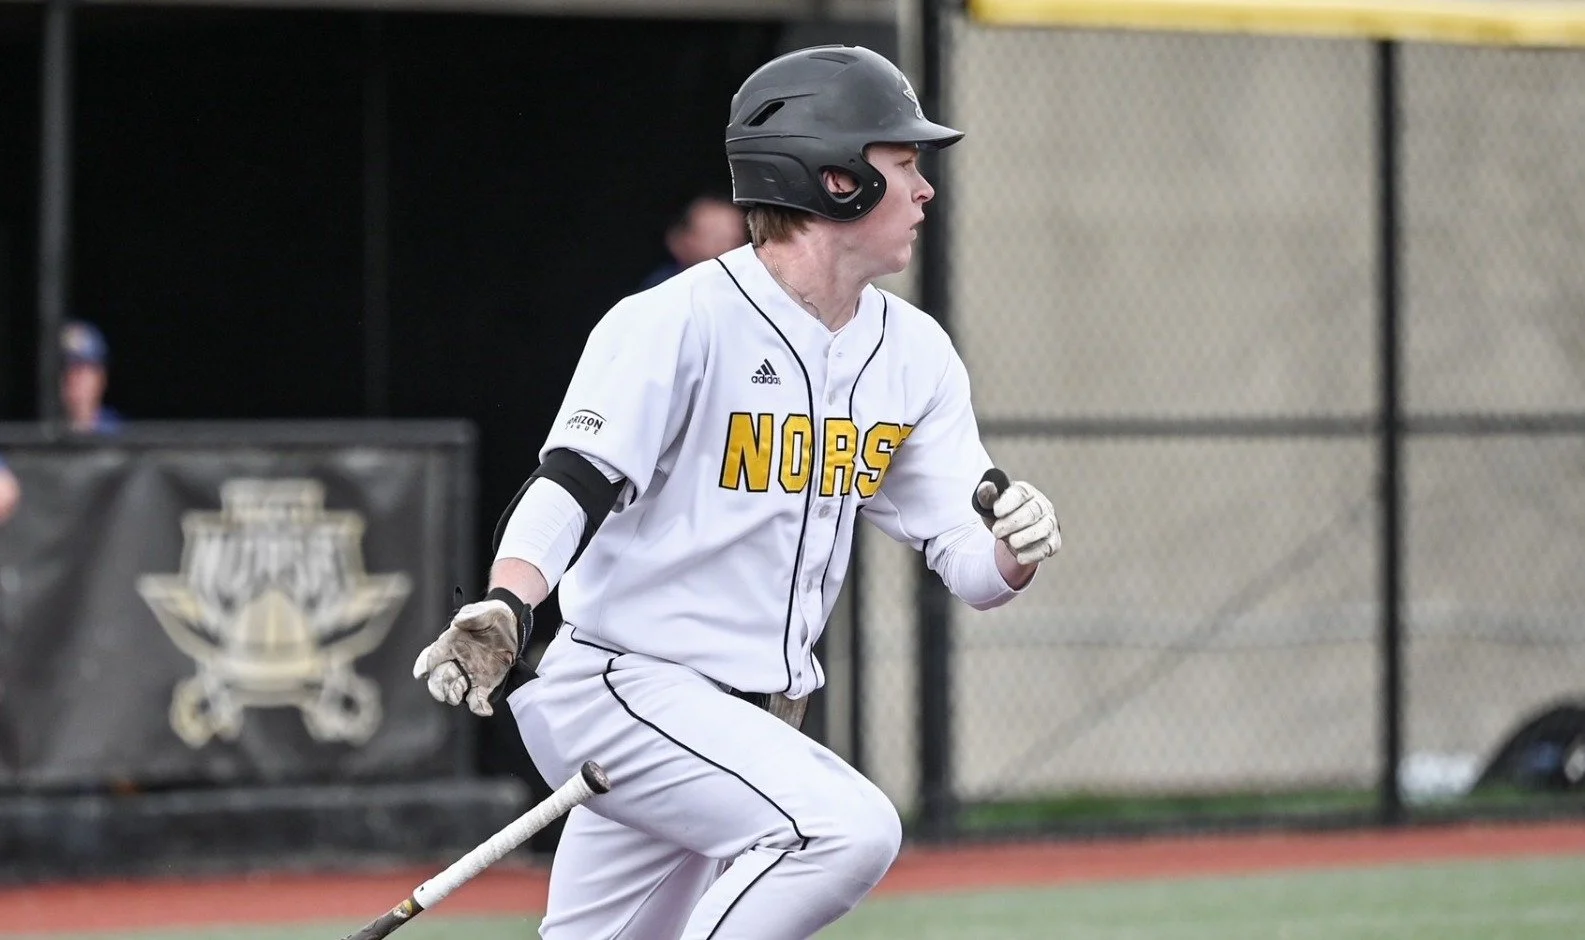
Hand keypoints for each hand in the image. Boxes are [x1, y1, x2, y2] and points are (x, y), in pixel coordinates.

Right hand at [412, 598, 521, 716]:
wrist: (513, 623)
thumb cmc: (493, 616)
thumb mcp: (484, 611)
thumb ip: (471, 615)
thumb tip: (458, 621)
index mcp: (451, 643)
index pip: (434, 655)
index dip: (426, 663)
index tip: (423, 671)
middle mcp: (457, 660)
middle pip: (440, 677)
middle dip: (438, 686)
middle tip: (442, 691)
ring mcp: (470, 673)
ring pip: (455, 690)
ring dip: (453, 696)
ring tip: (457, 698)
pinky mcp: (485, 682)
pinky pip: (477, 698)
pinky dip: (479, 707)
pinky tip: (485, 709)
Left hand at [974, 470, 1060, 565]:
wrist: (1011, 534)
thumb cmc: (1001, 515)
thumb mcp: (990, 506)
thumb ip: (986, 497)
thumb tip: (986, 486)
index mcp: (1025, 492)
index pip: (1020, 494)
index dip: (1008, 503)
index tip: (996, 512)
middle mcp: (1042, 505)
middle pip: (1033, 511)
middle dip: (1013, 523)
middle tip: (996, 531)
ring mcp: (1049, 523)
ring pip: (1044, 528)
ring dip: (1026, 537)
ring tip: (1011, 542)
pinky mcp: (1053, 541)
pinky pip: (1048, 547)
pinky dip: (1034, 553)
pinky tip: (1020, 557)